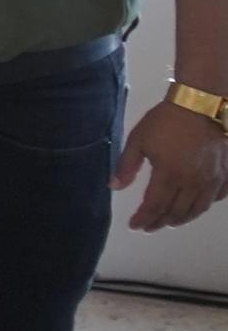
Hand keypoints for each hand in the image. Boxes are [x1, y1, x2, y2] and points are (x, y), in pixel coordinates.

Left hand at [116, 101, 227, 232]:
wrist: (201, 104)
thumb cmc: (166, 121)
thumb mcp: (138, 140)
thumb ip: (126, 166)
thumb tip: (114, 187)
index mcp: (169, 175)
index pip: (155, 206)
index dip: (144, 218)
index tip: (134, 225)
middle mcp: (193, 182)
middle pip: (176, 212)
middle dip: (160, 222)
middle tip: (149, 226)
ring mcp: (213, 179)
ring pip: (198, 208)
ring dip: (182, 218)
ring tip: (170, 221)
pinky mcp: (226, 172)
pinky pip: (217, 197)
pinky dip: (205, 205)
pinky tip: (197, 205)